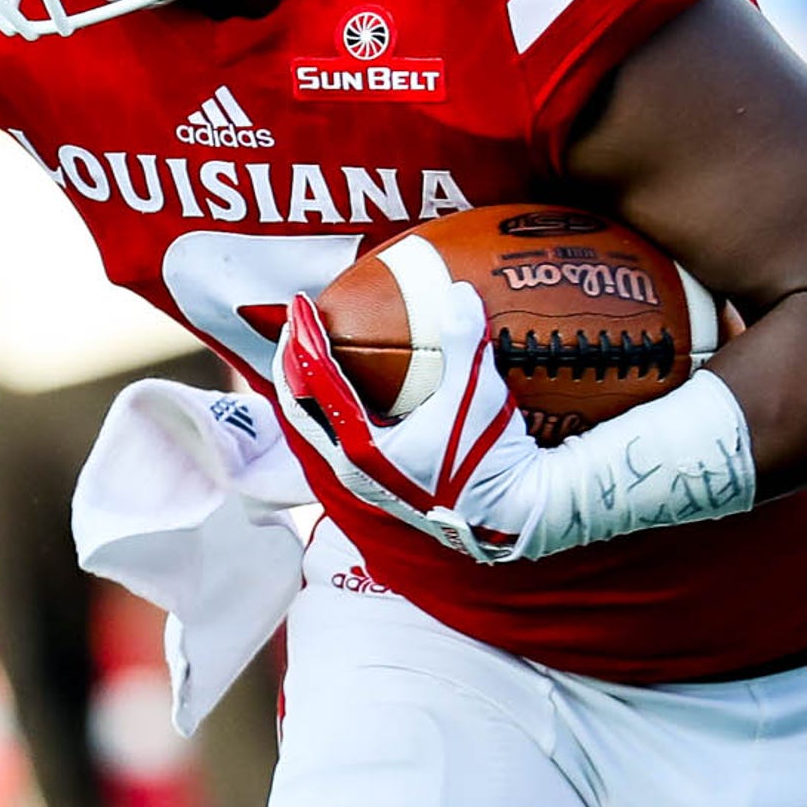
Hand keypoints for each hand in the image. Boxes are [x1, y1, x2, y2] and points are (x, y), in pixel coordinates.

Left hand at [273, 281, 542, 562]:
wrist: (514, 516)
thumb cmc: (490, 460)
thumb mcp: (477, 395)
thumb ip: (464, 342)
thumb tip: (457, 290)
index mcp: (362, 448)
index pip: (317, 384)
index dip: (305, 340)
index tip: (299, 306)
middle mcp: (352, 467)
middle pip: (302, 407)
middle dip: (292, 365)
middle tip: (292, 325)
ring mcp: (364, 478)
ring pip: (320, 426)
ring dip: (310, 388)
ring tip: (310, 354)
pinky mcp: (381, 482)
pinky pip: (343, 435)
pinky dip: (336, 407)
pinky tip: (352, 389)